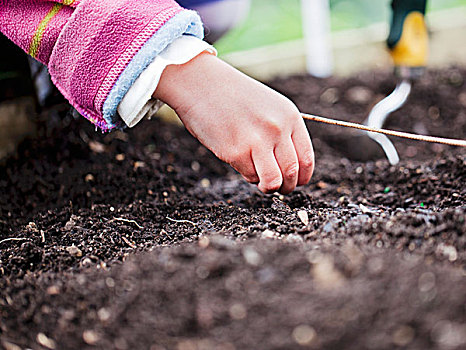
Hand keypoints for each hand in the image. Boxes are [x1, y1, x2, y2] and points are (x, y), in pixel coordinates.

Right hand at [153, 53, 313, 193]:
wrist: (200, 82)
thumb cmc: (233, 96)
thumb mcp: (268, 105)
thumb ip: (282, 131)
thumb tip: (287, 167)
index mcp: (289, 116)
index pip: (306, 158)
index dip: (302, 177)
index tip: (296, 182)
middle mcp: (277, 129)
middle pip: (292, 173)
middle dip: (287, 187)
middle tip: (280, 188)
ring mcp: (257, 141)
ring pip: (274, 181)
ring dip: (270, 188)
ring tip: (263, 185)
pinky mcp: (235, 152)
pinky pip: (249, 176)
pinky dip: (247, 175)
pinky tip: (239, 161)